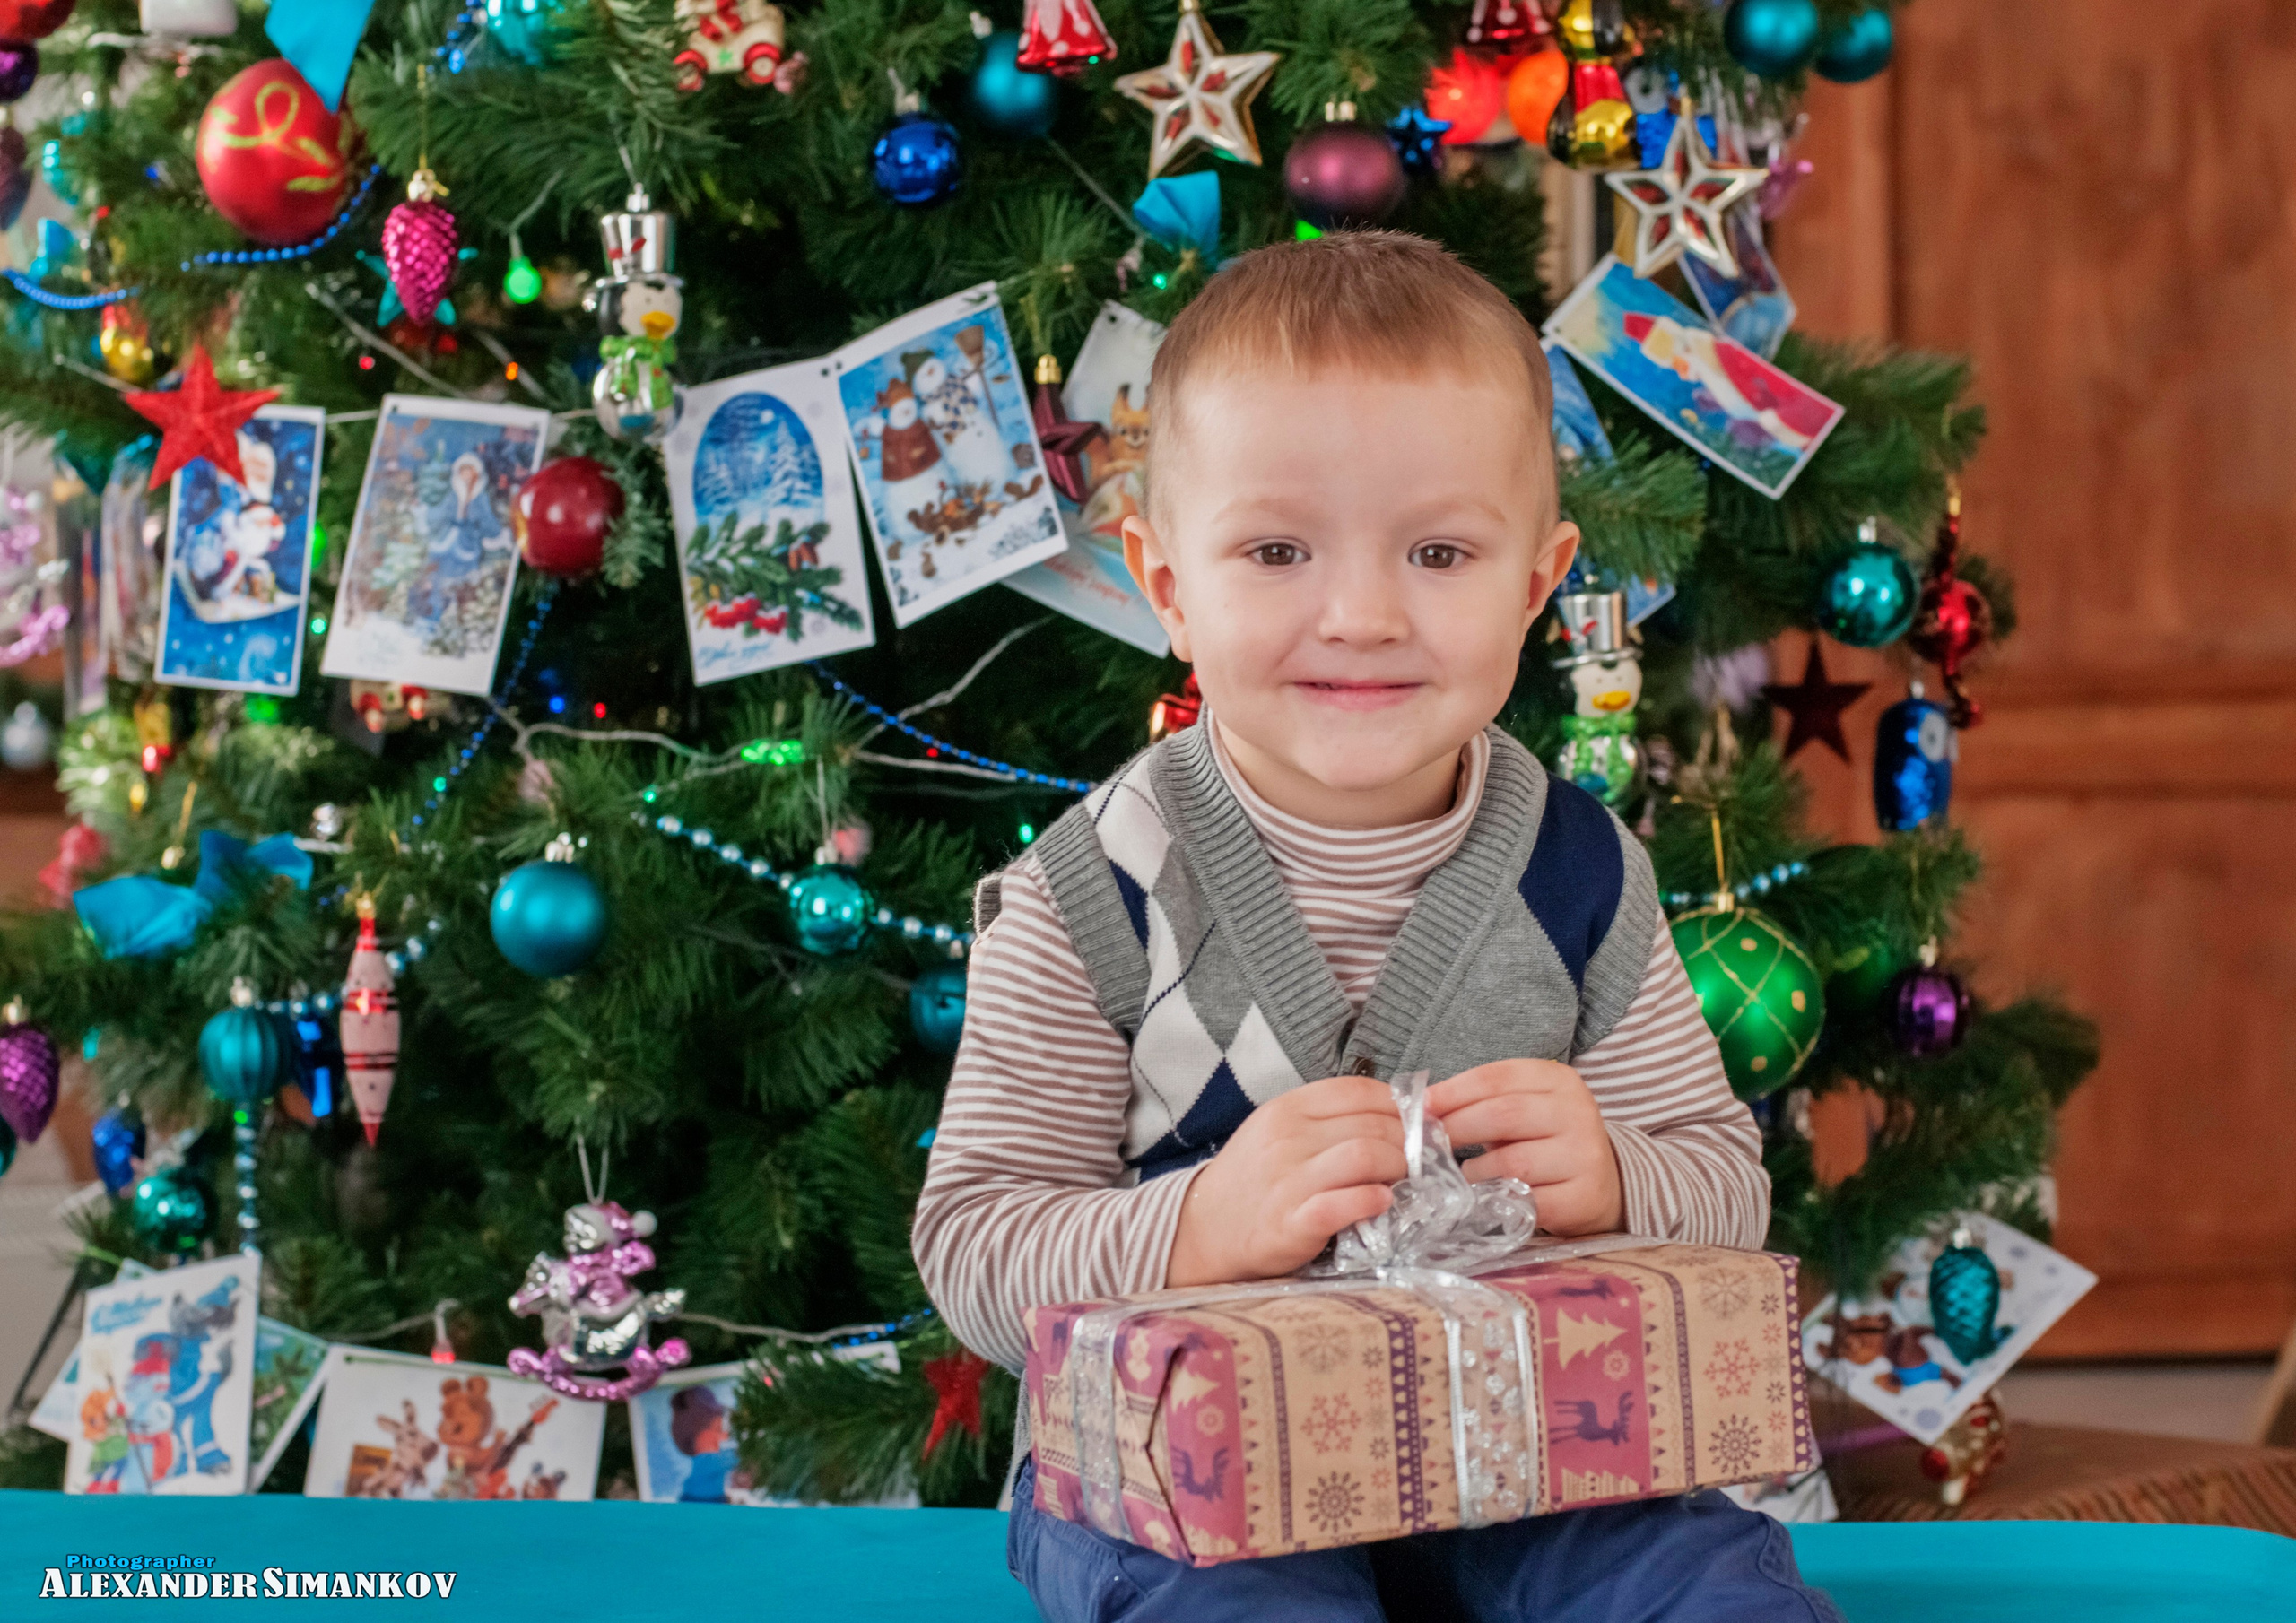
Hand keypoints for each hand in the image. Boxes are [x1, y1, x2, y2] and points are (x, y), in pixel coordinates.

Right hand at [1165, 1075, 1408, 1286]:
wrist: (1205, 1227)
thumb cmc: (1254, 1178)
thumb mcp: (1281, 1132)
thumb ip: (1328, 1120)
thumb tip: (1396, 1113)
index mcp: (1287, 1108)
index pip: (1360, 1090)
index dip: (1397, 1106)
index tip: (1411, 1125)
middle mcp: (1287, 1137)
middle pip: (1372, 1124)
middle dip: (1406, 1143)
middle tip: (1414, 1161)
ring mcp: (1288, 1179)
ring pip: (1365, 1155)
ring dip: (1396, 1169)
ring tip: (1398, 1182)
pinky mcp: (1292, 1222)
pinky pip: (1345, 1203)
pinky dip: (1372, 1201)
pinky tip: (1380, 1204)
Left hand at [1426, 1059, 1623, 1236]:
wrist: (1604, 1184)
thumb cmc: (1546, 1140)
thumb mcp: (1523, 1109)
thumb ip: (1481, 1103)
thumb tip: (1423, 1108)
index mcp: (1558, 1080)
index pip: (1497, 1077)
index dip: (1453, 1091)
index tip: (1421, 1106)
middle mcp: (1577, 1112)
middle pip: (1504, 1114)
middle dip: (1457, 1127)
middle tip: (1426, 1144)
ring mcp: (1584, 1155)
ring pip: (1513, 1161)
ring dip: (1474, 1171)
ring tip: (1459, 1176)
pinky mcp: (1583, 1196)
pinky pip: (1527, 1199)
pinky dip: (1497, 1200)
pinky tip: (1485, 1199)